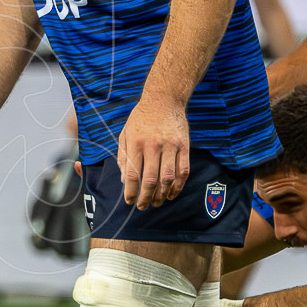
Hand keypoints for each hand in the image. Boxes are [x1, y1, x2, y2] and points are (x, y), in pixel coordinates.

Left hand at [118, 93, 187, 208]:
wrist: (164, 100)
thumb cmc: (141, 118)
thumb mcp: (125, 133)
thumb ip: (123, 156)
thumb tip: (124, 180)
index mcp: (135, 143)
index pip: (132, 174)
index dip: (131, 191)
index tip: (130, 201)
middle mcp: (153, 145)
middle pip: (150, 180)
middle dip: (146, 197)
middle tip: (143, 206)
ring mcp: (170, 146)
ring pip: (168, 178)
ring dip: (162, 194)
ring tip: (157, 202)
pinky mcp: (184, 146)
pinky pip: (183, 170)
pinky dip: (178, 185)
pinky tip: (172, 193)